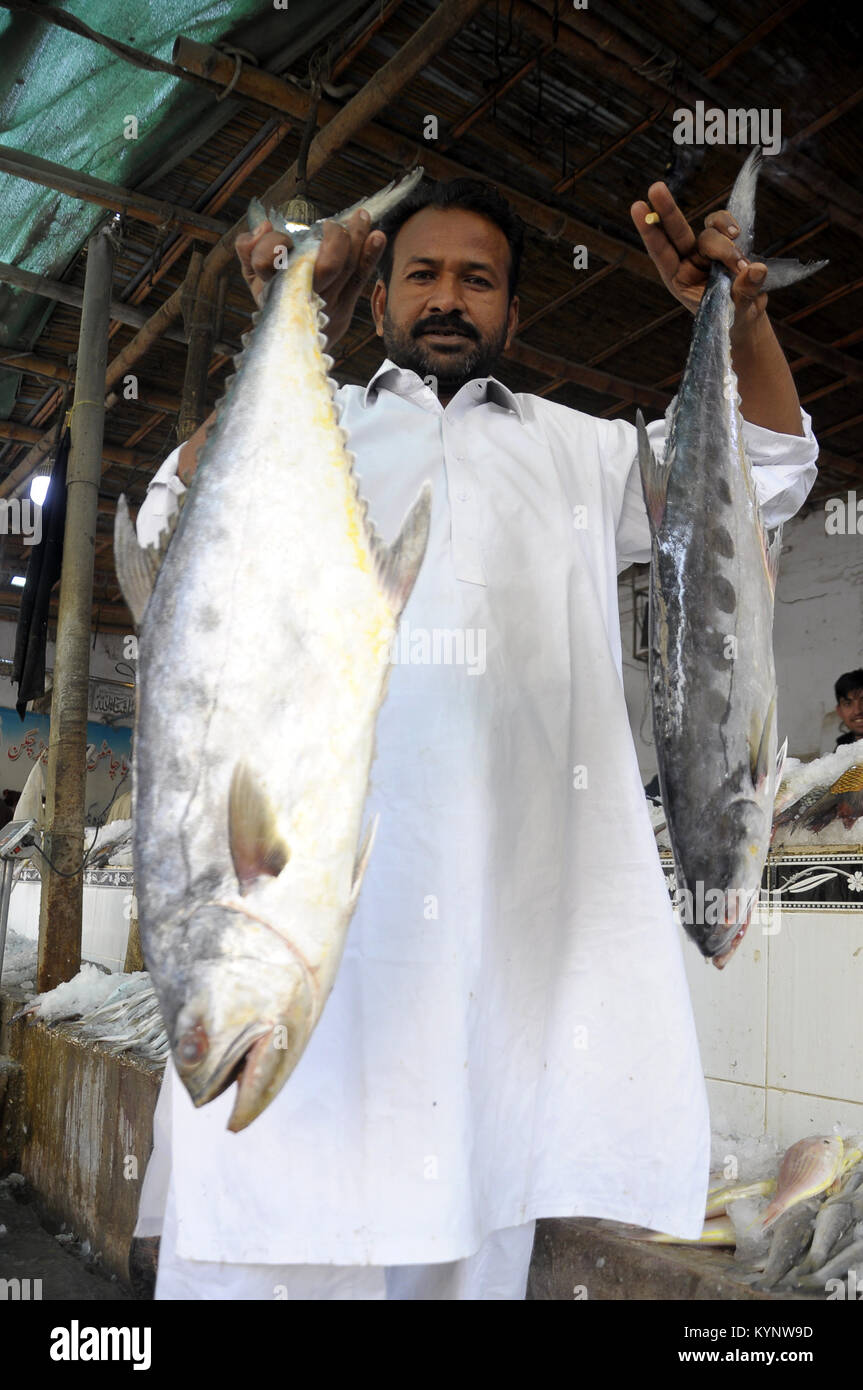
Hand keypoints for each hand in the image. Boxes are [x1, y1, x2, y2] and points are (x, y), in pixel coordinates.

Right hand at [234, 209, 386, 348]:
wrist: (294, 343)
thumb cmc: (273, 298)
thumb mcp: (253, 277)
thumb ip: (249, 249)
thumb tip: (265, 227)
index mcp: (271, 288)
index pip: (267, 262)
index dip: (272, 246)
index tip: (282, 238)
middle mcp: (302, 298)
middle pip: (326, 267)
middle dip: (336, 238)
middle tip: (331, 225)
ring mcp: (328, 303)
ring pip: (348, 267)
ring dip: (357, 237)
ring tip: (361, 216)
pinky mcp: (346, 306)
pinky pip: (360, 278)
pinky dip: (371, 255)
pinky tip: (377, 236)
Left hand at [631, 184, 769, 342]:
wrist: (745, 319)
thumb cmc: (731, 319)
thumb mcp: (736, 313)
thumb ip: (744, 291)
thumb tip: (754, 268)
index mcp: (679, 280)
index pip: (661, 253)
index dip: (650, 231)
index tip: (638, 207)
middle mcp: (688, 261)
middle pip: (676, 231)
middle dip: (666, 210)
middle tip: (655, 188)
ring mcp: (705, 250)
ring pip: (709, 230)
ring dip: (723, 242)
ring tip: (737, 264)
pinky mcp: (724, 241)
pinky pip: (724, 224)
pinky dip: (732, 228)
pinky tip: (740, 241)